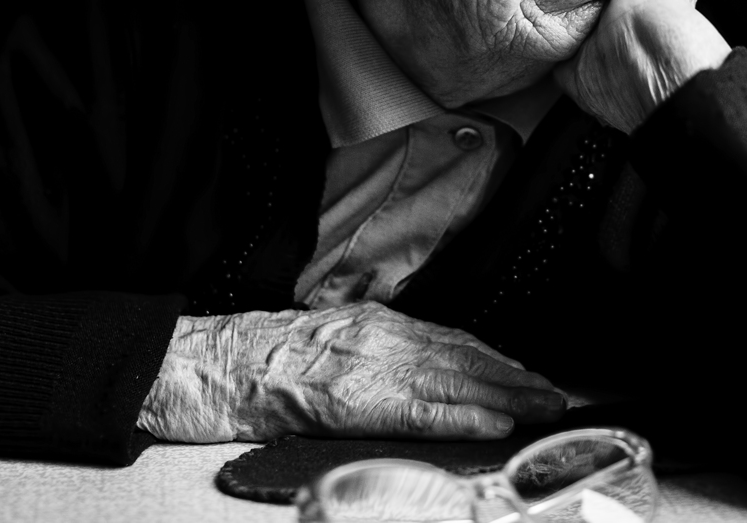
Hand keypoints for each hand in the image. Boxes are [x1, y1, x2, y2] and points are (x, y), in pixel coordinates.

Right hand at [136, 302, 566, 442]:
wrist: (194, 363)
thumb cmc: (247, 362)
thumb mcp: (319, 347)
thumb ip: (365, 357)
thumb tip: (408, 380)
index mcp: (368, 324)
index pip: (447, 338)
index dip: (493, 357)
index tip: (526, 372)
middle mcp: (373, 335)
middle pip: (459, 355)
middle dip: (511, 375)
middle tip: (553, 394)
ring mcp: (361, 364)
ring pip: (448, 379)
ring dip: (502, 394)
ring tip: (540, 407)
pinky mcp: (345, 397)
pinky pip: (414, 410)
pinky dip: (459, 416)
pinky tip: (491, 422)